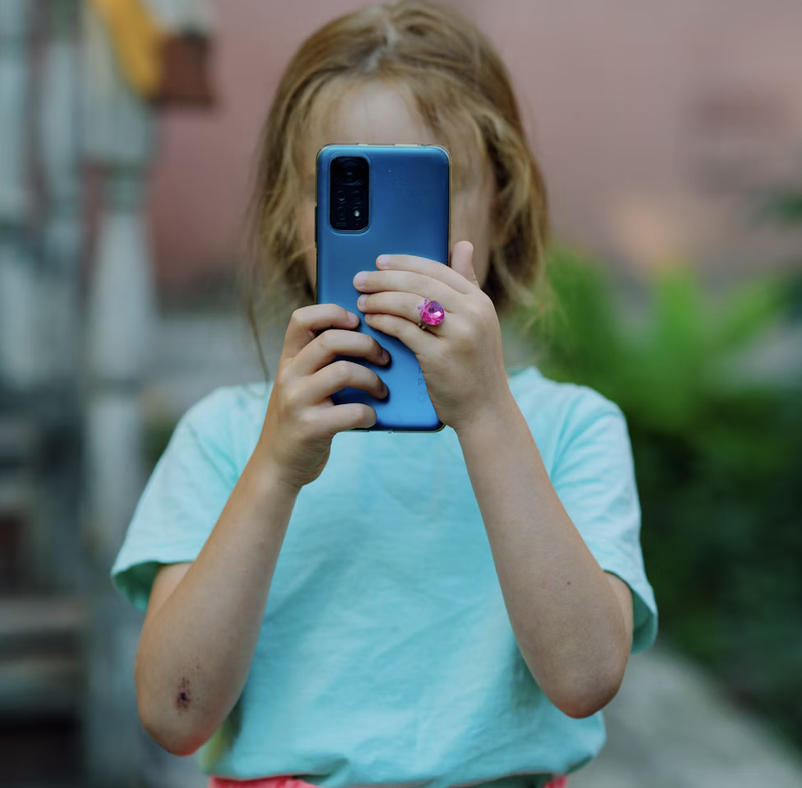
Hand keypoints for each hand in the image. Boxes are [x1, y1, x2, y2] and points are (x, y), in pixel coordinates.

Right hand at [254, 304, 389, 491]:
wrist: (276, 466)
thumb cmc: (300, 420)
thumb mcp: (299, 386)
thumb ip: (320, 364)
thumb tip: (370, 340)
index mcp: (287, 361)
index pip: (302, 319)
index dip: (332, 312)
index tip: (357, 322)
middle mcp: (289, 376)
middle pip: (331, 340)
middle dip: (367, 345)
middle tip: (384, 358)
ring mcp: (297, 402)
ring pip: (343, 371)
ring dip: (373, 380)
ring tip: (382, 391)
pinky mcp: (310, 428)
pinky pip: (351, 411)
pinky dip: (369, 413)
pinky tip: (371, 418)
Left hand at [353, 240, 510, 432]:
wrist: (485, 409)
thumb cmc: (476, 365)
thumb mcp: (480, 322)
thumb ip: (467, 284)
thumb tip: (462, 245)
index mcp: (480, 301)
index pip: (438, 269)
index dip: (405, 262)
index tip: (380, 261)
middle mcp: (473, 313)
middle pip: (420, 283)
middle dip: (385, 278)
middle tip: (360, 279)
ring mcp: (458, 335)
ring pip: (409, 303)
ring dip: (380, 299)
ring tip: (362, 300)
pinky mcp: (440, 357)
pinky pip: (404, 330)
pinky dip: (384, 321)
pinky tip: (371, 320)